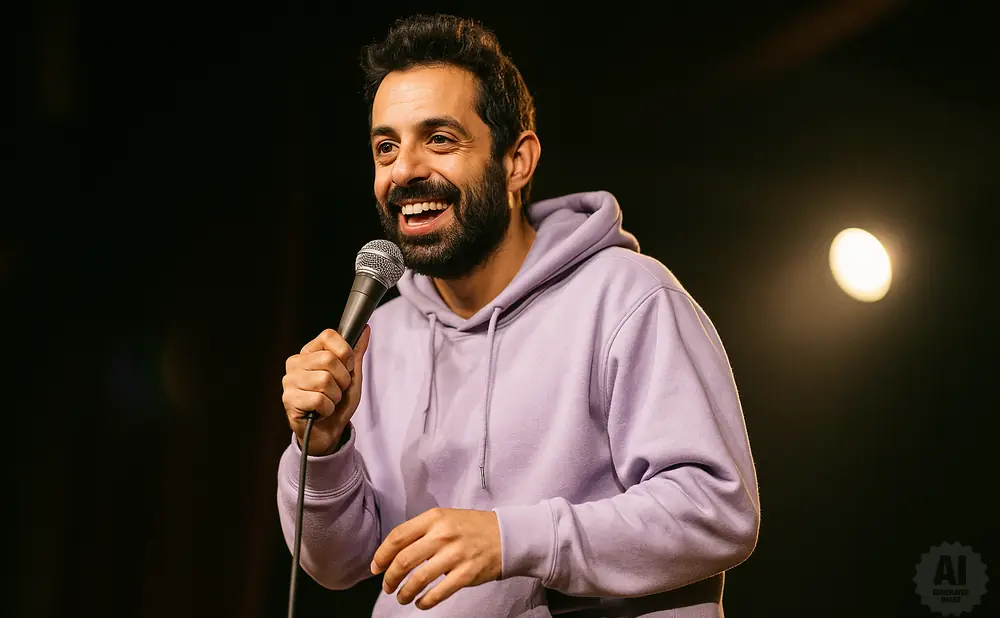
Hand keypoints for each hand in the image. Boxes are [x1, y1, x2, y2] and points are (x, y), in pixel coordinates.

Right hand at [281, 326, 370, 454]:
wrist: (329, 432)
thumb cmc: (338, 402)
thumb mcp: (352, 375)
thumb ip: (356, 353)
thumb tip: (366, 329)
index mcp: (309, 352)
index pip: (328, 336)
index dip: (345, 353)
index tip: (347, 368)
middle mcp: (295, 363)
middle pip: (329, 359)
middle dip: (343, 379)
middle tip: (337, 390)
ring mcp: (290, 381)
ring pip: (325, 380)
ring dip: (335, 396)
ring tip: (329, 401)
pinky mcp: (289, 400)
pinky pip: (319, 400)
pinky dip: (327, 409)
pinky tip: (321, 411)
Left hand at [371, 507, 501, 609]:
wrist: (507, 535)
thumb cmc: (472, 527)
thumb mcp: (445, 518)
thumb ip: (422, 531)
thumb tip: (394, 553)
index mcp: (434, 518)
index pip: (398, 537)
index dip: (382, 555)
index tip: (376, 567)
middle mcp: (443, 535)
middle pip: (403, 560)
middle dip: (390, 578)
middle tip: (387, 586)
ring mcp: (455, 555)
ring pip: (418, 579)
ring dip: (404, 593)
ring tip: (402, 597)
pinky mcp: (466, 574)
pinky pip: (438, 593)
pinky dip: (425, 601)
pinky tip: (421, 602)